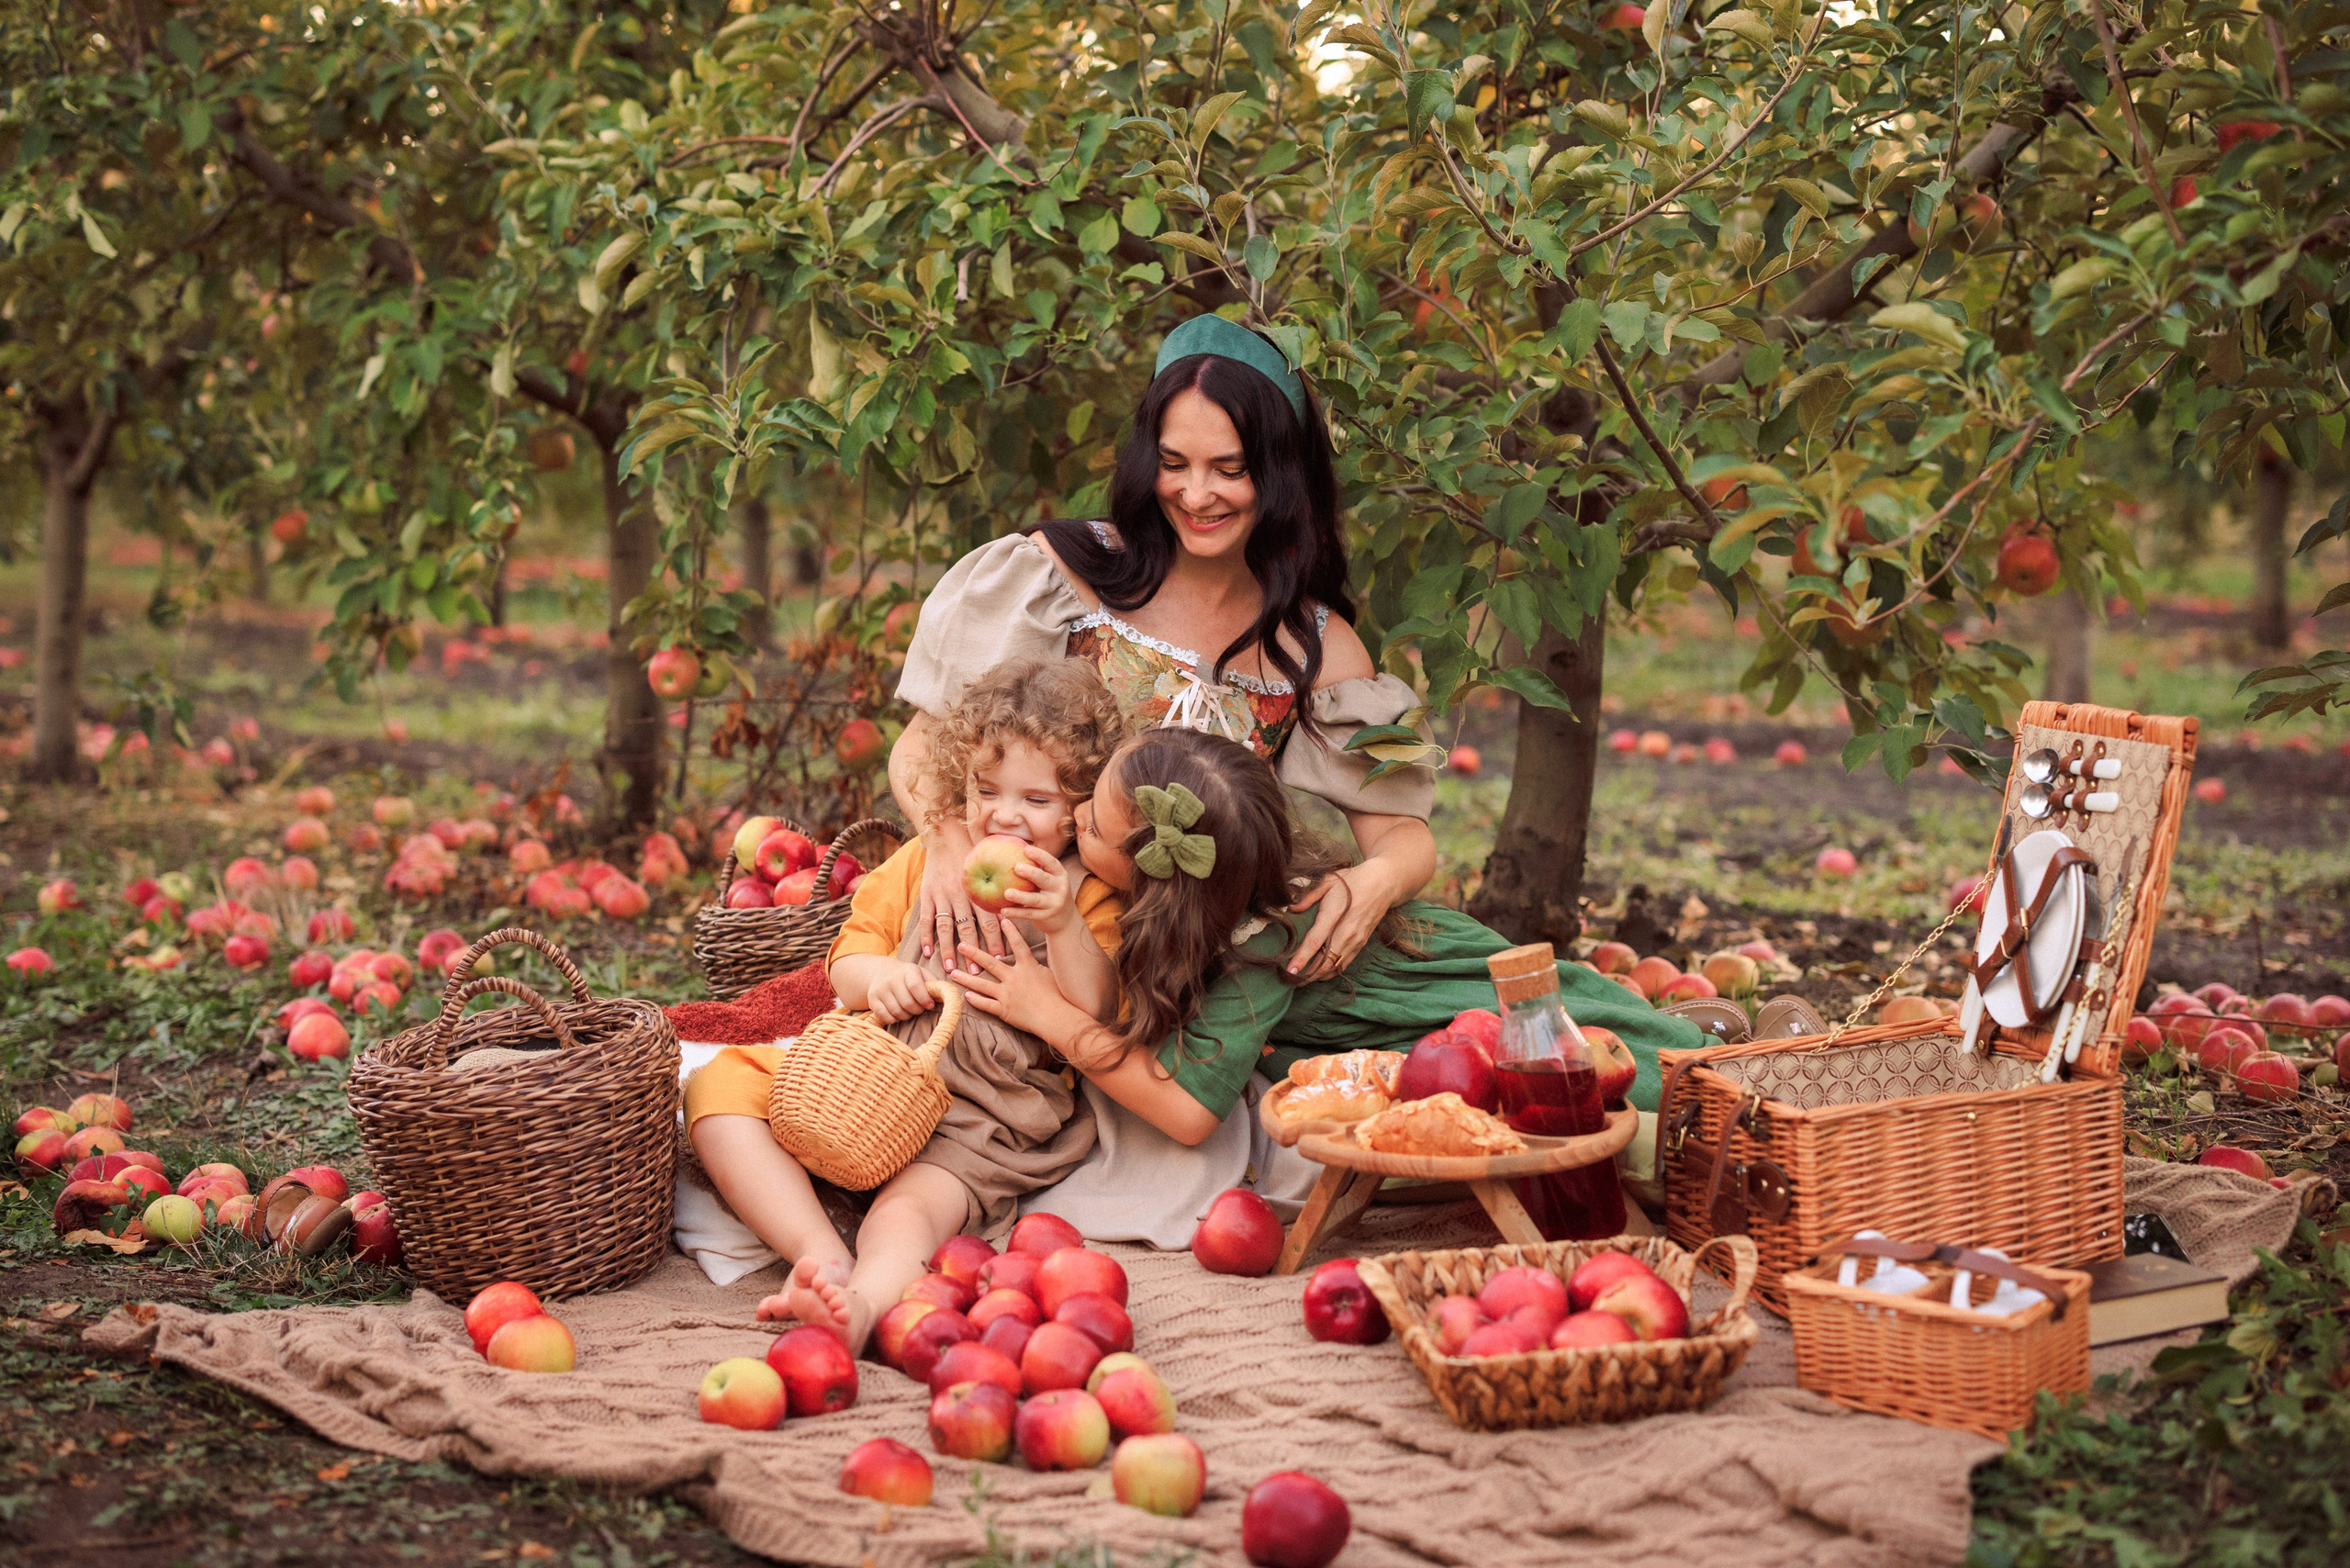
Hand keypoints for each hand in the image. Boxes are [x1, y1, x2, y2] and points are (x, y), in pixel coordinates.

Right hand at [864, 960, 939, 1025]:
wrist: (880, 971)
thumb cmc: (908, 976)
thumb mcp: (922, 974)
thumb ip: (934, 985)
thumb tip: (949, 999)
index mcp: (907, 970)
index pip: (916, 986)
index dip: (925, 999)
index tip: (930, 1006)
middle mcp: (891, 979)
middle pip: (907, 1003)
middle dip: (917, 1010)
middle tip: (920, 1009)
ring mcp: (880, 990)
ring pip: (897, 1012)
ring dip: (907, 1016)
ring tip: (909, 1011)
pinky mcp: (872, 999)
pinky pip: (885, 1017)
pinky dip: (894, 1019)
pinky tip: (898, 1014)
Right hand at [916, 821, 1005, 969]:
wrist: (945, 834)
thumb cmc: (971, 853)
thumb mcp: (988, 867)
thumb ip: (998, 887)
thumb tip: (1015, 908)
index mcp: (977, 889)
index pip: (988, 918)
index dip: (994, 939)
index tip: (999, 957)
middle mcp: (959, 893)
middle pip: (967, 927)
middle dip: (973, 950)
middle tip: (977, 971)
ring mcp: (941, 895)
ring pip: (945, 926)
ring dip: (948, 948)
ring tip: (951, 967)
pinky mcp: (926, 894)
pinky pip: (926, 918)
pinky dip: (926, 936)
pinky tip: (928, 952)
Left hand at [952, 937, 1073, 1040]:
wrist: (1056, 1017)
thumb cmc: (1058, 997)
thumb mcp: (1050, 975)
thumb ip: (1038, 965)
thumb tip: (1034, 957)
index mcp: (1028, 967)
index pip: (1018, 944)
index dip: (1010, 931)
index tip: (1001, 919)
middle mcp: (1014, 978)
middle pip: (991, 963)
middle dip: (974, 953)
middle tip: (961, 945)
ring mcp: (1007, 994)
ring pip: (982, 984)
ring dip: (966, 979)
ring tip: (954, 973)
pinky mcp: (1005, 1010)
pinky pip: (986, 1004)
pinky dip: (976, 1000)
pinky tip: (965, 996)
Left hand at [998, 845, 1073, 935]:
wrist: (1065, 920)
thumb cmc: (1051, 892)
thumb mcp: (1051, 879)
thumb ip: (1038, 867)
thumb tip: (1013, 847)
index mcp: (1060, 875)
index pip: (1051, 863)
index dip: (1040, 855)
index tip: (1026, 849)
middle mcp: (1060, 888)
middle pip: (1045, 879)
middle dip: (1031, 873)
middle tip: (1016, 867)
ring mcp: (1054, 903)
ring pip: (1036, 899)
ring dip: (1021, 896)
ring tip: (1006, 893)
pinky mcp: (1046, 917)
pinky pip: (1029, 913)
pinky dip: (1016, 912)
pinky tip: (1003, 911)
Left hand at [1285, 865, 1381, 979]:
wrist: (1383, 884)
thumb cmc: (1353, 880)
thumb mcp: (1328, 881)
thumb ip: (1308, 897)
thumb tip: (1291, 908)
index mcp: (1333, 916)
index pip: (1314, 942)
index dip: (1301, 958)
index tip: (1290, 970)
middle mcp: (1346, 932)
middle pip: (1325, 961)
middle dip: (1308, 974)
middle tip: (1291, 980)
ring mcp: (1356, 940)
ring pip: (1335, 966)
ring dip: (1319, 976)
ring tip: (1303, 981)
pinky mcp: (1362, 943)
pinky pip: (1345, 963)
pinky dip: (1333, 971)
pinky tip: (1321, 974)